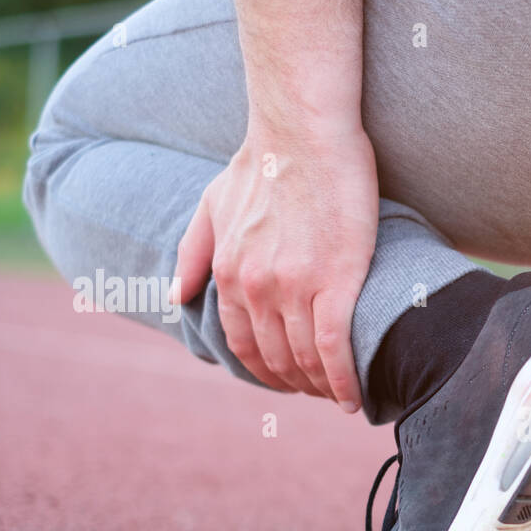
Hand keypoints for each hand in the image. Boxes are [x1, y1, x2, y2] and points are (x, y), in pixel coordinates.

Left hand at [171, 125, 377, 412]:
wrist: (302, 130)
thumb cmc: (263, 161)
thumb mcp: (211, 203)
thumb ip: (193, 252)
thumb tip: (176, 296)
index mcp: (228, 274)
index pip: (243, 346)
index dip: (267, 373)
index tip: (288, 382)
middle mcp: (255, 288)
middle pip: (276, 360)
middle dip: (297, 386)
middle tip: (319, 395)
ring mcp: (294, 288)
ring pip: (306, 361)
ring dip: (322, 389)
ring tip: (340, 398)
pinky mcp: (334, 282)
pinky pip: (335, 348)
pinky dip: (343, 381)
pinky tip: (353, 399)